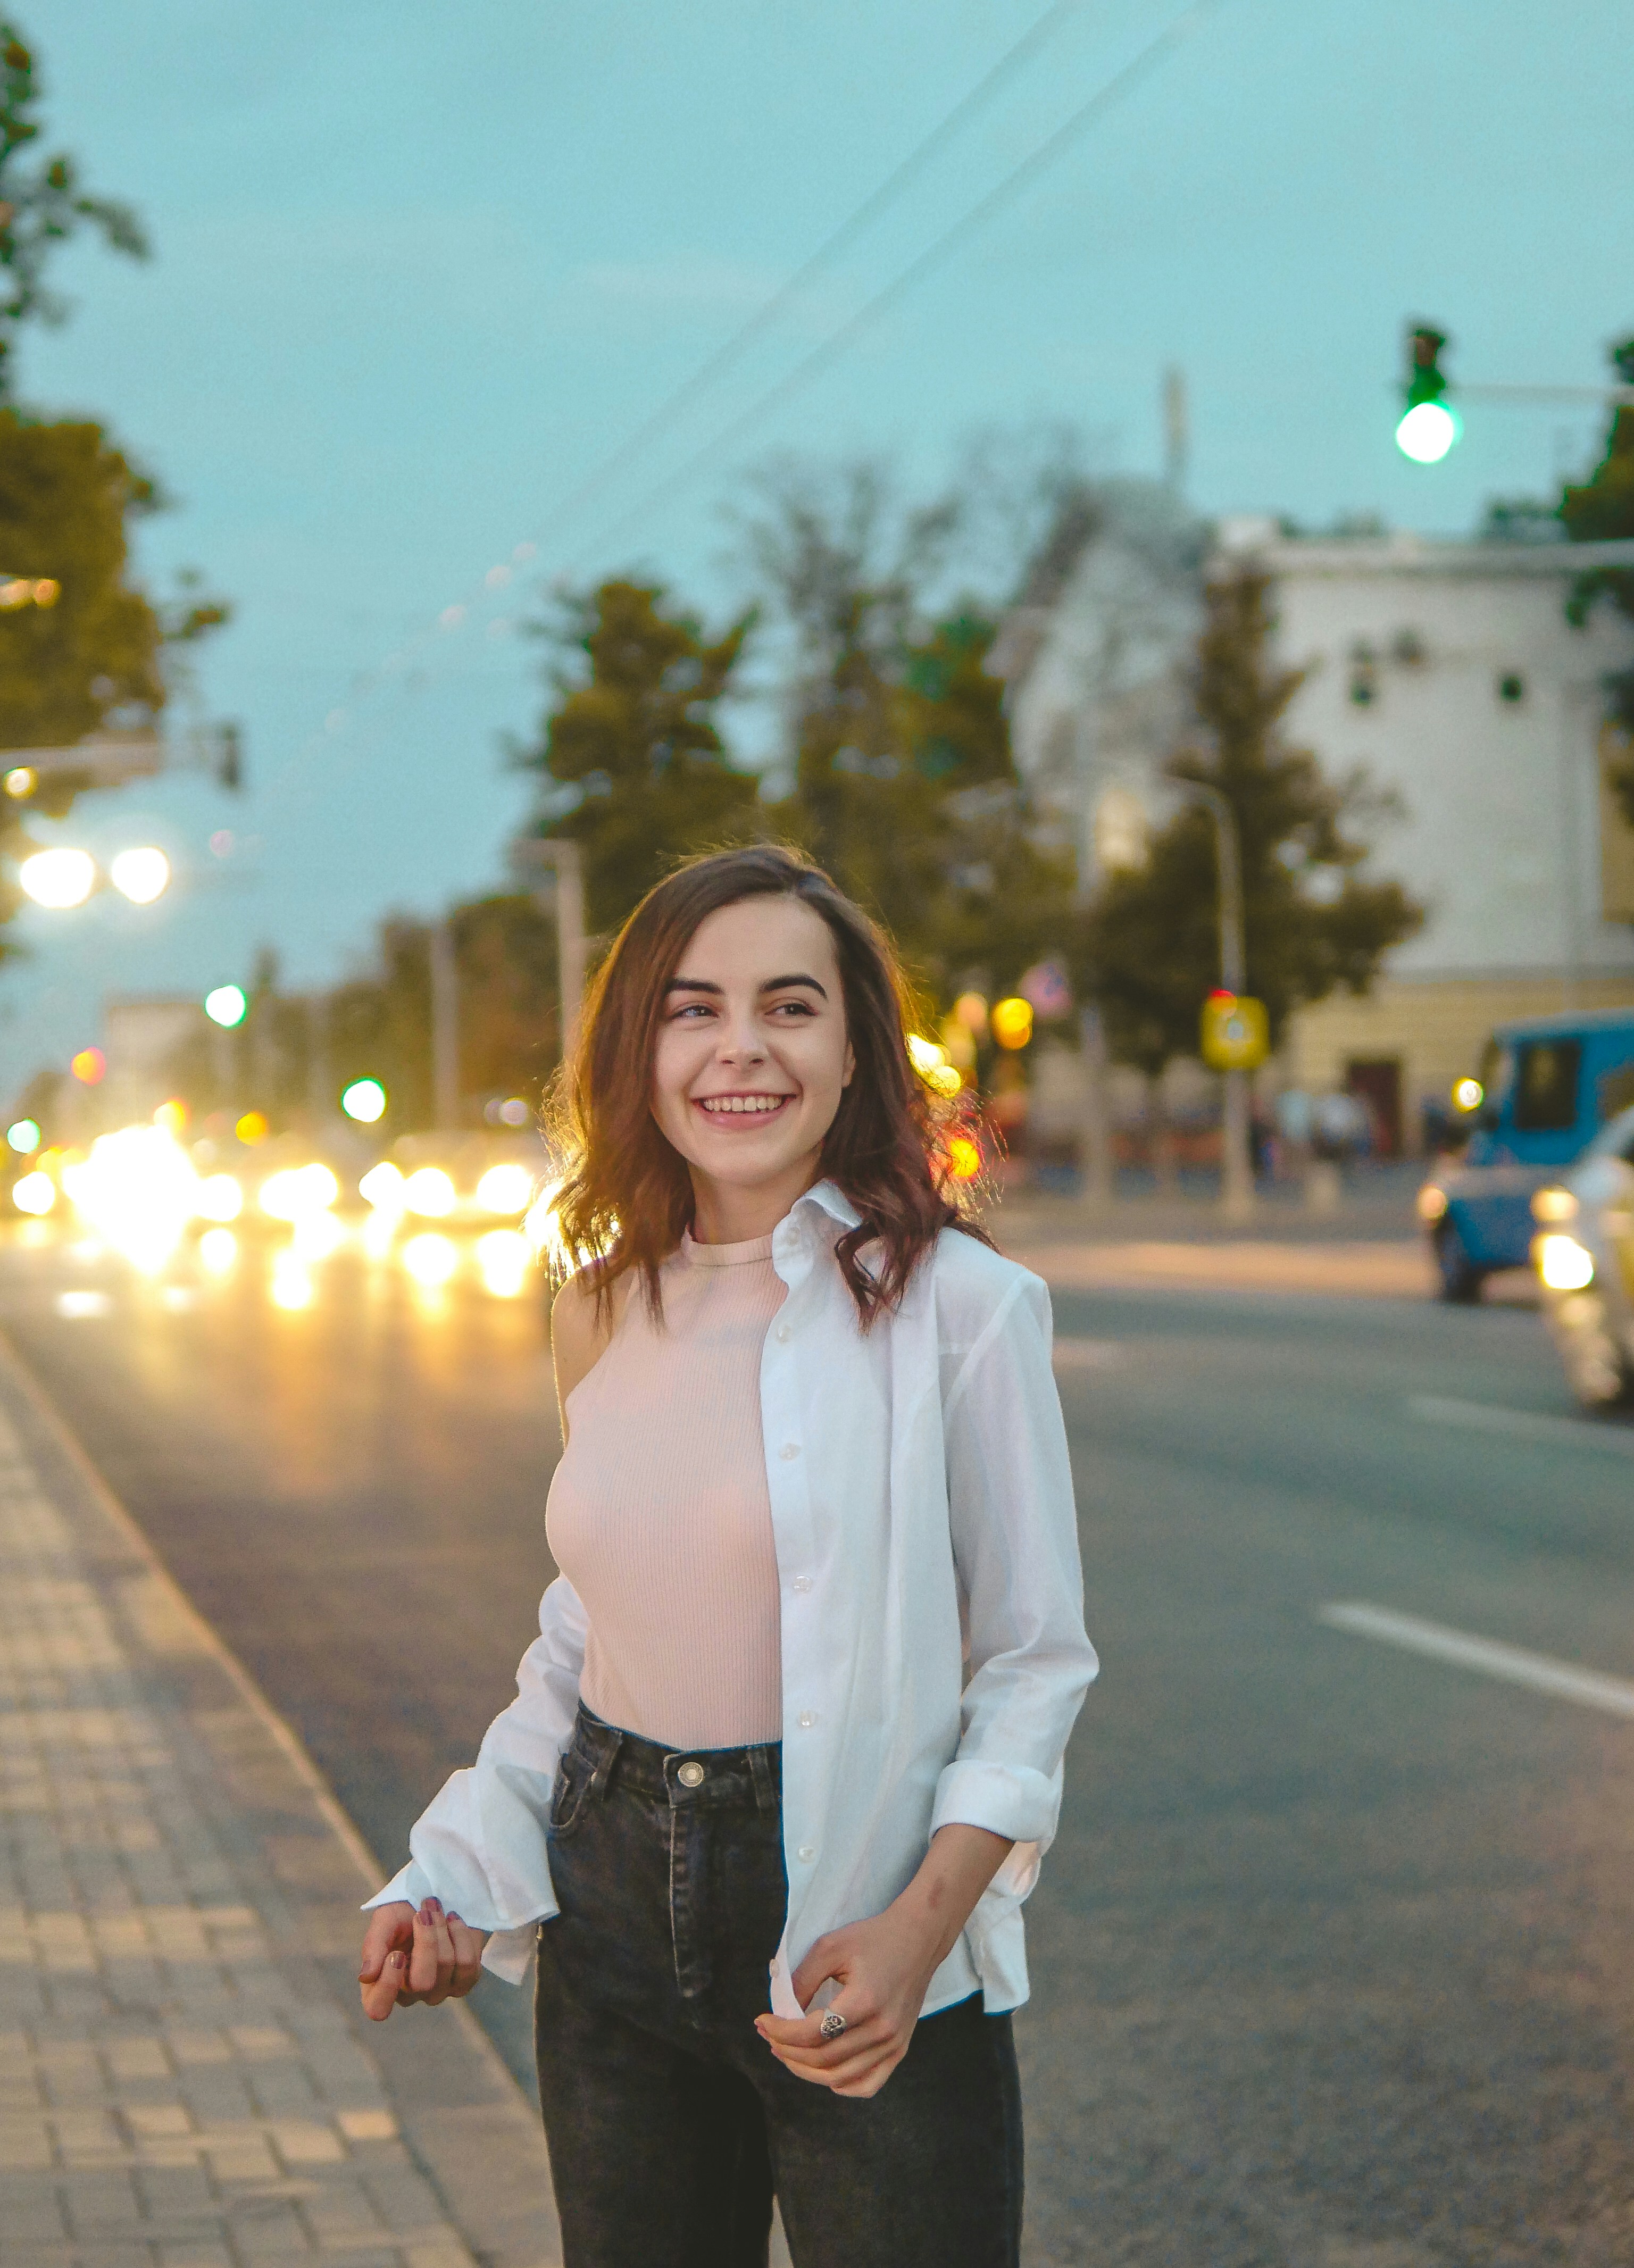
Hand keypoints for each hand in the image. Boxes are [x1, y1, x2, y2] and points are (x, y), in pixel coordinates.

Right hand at [358, 1898, 487, 2019]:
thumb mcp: (384, 1920)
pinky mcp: (463, 1982)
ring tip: (437, 1909)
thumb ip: (373, 1946)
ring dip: (443, 1929)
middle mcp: (410, 1995)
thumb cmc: (403, 1913)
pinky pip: (469, 1965)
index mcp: (381, 1986)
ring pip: (447, 1967)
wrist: (436, 1899)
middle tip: (424, 1910)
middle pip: (423, 1983)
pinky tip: (453, 1921)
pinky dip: (462, 1935)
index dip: (388, 1984)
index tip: (396, 1953)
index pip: (378, 2008)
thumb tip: (366, 1976)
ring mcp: (438, 1992)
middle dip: (427, 1939)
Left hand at [755, 1901, 940, 2097]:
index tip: (762, 2021)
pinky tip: (824, 2072)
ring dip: (806, 2070)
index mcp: (864, 2001)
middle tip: (769, 2036)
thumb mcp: (830, 1947)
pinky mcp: (900, 2049)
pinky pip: (868, 2084)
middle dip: (787, 2051)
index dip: (780, 2031)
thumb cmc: (872, 1938)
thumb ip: (803, 1980)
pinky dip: (842, 2085)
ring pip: (840, 2077)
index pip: (812, 2033)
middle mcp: (882, 2029)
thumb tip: (781, 2012)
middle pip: (823, 2059)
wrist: (918, 1938)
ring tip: (787, 2052)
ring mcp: (894, 2044)